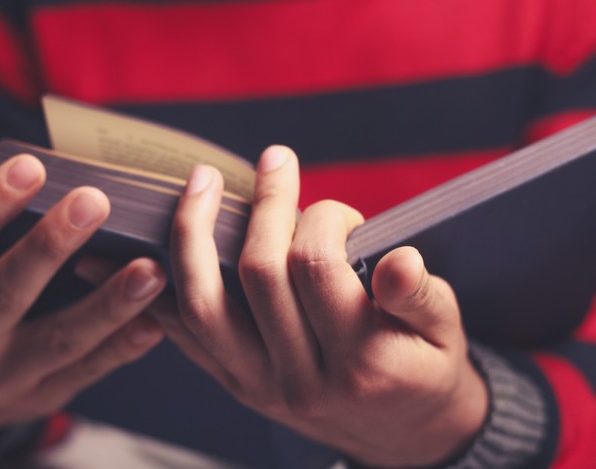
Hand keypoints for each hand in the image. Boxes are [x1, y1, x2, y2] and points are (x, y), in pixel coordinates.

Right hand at [0, 154, 165, 432]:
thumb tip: (45, 179)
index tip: (30, 165)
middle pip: (7, 290)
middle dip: (51, 244)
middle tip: (95, 201)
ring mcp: (1, 378)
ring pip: (59, 338)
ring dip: (108, 302)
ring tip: (150, 269)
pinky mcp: (41, 398)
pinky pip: (87, 371)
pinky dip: (122, 346)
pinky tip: (154, 322)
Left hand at [161, 146, 487, 466]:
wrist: (401, 434)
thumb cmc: (423, 366)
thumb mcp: (444, 330)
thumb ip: (419, 295)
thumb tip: (398, 259)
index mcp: (359, 360)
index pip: (316, 266)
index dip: (324, 218)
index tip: (342, 213)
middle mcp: (300, 379)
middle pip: (258, 274)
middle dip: (265, 205)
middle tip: (275, 161)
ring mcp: (258, 385)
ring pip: (203, 305)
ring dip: (194, 234)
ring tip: (200, 182)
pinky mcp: (235, 384)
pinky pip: (184, 333)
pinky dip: (164, 287)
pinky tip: (150, 246)